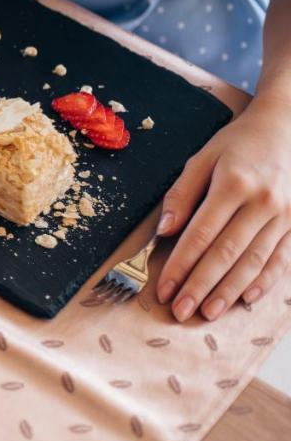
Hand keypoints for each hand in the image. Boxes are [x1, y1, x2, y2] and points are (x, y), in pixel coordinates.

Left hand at [157, 93, 290, 320]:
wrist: (287, 128)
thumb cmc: (238, 144)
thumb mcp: (203, 158)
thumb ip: (181, 194)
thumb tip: (163, 231)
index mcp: (233, 184)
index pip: (200, 235)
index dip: (180, 265)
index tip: (163, 288)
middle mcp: (263, 202)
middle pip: (226, 254)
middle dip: (201, 286)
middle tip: (180, 311)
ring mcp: (286, 215)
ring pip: (254, 262)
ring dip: (230, 291)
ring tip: (208, 312)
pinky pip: (283, 259)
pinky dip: (264, 282)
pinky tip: (246, 299)